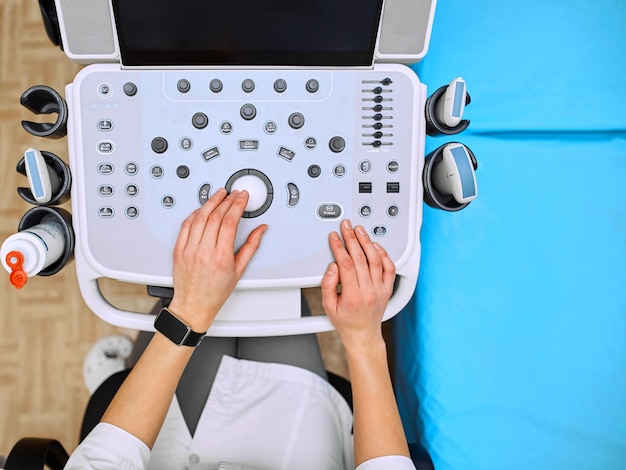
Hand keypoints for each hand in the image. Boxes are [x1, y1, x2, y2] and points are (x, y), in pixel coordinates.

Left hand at [168, 188, 266, 331]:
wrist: (193, 305)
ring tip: (219, 195)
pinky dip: (195, 213)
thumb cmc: (215, 292)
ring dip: (210, 202)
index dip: (237, 205)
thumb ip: (251, 246)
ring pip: (199, 217)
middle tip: (233, 194)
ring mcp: (189, 250)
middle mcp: (203, 252)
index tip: (242, 197)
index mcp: (221, 257)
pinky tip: (202, 208)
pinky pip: (186, 225)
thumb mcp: (239, 270)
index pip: (230, 222)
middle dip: (226, 200)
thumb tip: (260, 230)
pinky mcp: (178, 250)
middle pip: (215, 216)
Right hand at [321, 219, 395, 350]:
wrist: (363, 334)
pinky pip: (389, 267)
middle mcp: (370, 291)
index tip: (334, 237)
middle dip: (351, 238)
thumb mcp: (328, 306)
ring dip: (367, 242)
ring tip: (360, 230)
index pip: (346, 264)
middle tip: (346, 226)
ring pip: (376, 259)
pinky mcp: (388, 288)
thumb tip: (333, 266)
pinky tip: (375, 245)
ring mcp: (381, 289)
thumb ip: (328, 284)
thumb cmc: (346, 321)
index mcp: (354, 296)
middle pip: (361, 258)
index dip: (339, 247)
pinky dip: (383, 254)